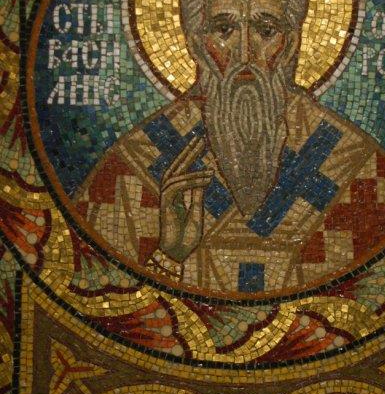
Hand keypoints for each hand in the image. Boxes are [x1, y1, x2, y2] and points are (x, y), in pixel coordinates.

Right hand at [159, 136, 212, 261]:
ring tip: (209, 163)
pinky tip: (206, 178)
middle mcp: (169, 194)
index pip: (182, 171)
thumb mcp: (197, 214)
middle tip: (200, 139)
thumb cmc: (186, 238)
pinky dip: (191, 181)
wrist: (177, 254)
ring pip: (175, 176)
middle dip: (187, 153)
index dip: (190, 158)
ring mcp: (166, 199)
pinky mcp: (165, 205)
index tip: (202, 146)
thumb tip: (204, 179)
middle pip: (175, 167)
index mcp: (177, 195)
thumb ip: (198, 196)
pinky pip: (176, 187)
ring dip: (192, 168)